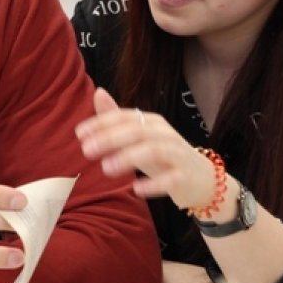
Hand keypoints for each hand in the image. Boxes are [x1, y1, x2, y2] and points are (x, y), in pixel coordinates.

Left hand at [76, 87, 217, 211]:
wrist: (202, 180)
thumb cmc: (164, 156)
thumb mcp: (139, 138)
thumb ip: (117, 119)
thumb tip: (98, 93)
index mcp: (152, 122)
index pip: (125, 117)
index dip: (102, 123)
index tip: (79, 133)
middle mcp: (165, 134)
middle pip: (137, 131)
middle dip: (110, 138)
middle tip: (86, 150)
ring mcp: (177, 154)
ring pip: (153, 150)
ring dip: (128, 158)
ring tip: (106, 169)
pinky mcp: (185, 176)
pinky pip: (170, 179)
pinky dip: (153, 184)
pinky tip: (135, 189)